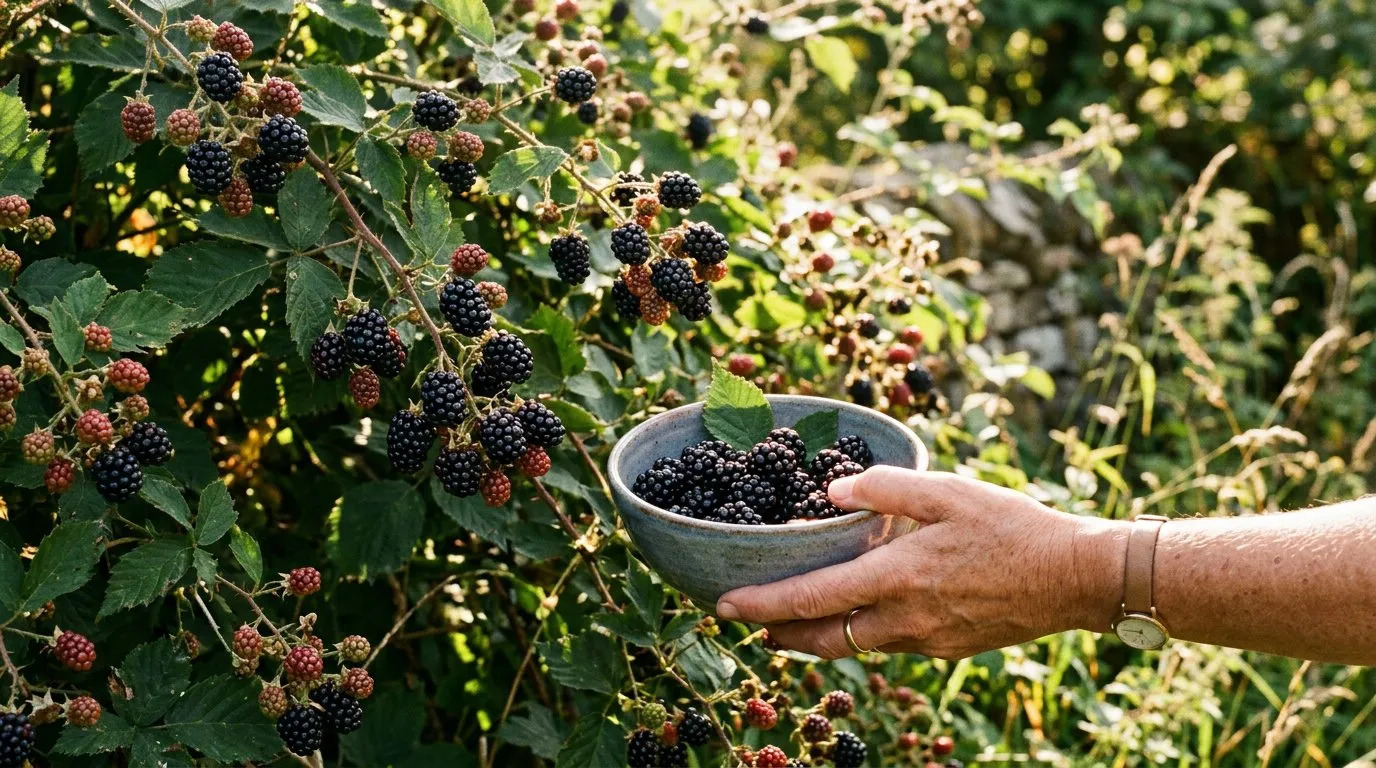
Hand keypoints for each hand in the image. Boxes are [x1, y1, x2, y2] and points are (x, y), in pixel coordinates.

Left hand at [715, 467, 1124, 659]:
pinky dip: (857, 635)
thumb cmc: (1013, 527)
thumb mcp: (949, 491)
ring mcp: (926, 641)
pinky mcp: (946, 648)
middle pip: (821, 639)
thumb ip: (886, 487)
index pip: (812, 599)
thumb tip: (831, 489)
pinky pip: (886, 646)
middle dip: (776, 634)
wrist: (1074, 578)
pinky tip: (856, 615)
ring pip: (852, 647)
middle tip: (745, 623)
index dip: (762, 605)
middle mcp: (904, 620)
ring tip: (788, 623)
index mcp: (898, 577)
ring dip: (814, 637)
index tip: (723, 608)